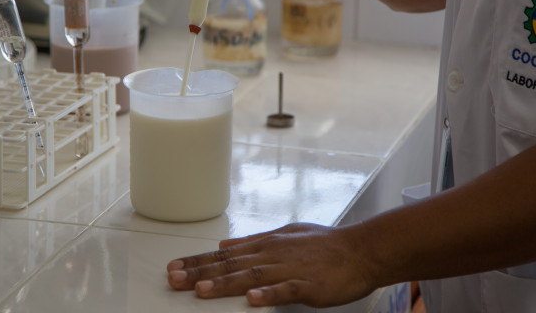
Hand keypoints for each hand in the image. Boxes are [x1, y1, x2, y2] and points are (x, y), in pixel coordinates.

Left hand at [166, 222, 375, 307]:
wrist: (361, 249)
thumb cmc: (325, 245)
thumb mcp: (284, 235)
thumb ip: (253, 241)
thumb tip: (224, 245)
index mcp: (266, 244)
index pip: (224, 254)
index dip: (197, 261)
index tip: (174, 267)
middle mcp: (273, 254)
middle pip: (230, 265)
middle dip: (199, 272)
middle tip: (174, 279)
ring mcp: (290, 269)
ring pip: (252, 277)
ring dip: (225, 283)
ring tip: (201, 290)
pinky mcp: (309, 285)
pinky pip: (286, 291)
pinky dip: (269, 295)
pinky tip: (252, 300)